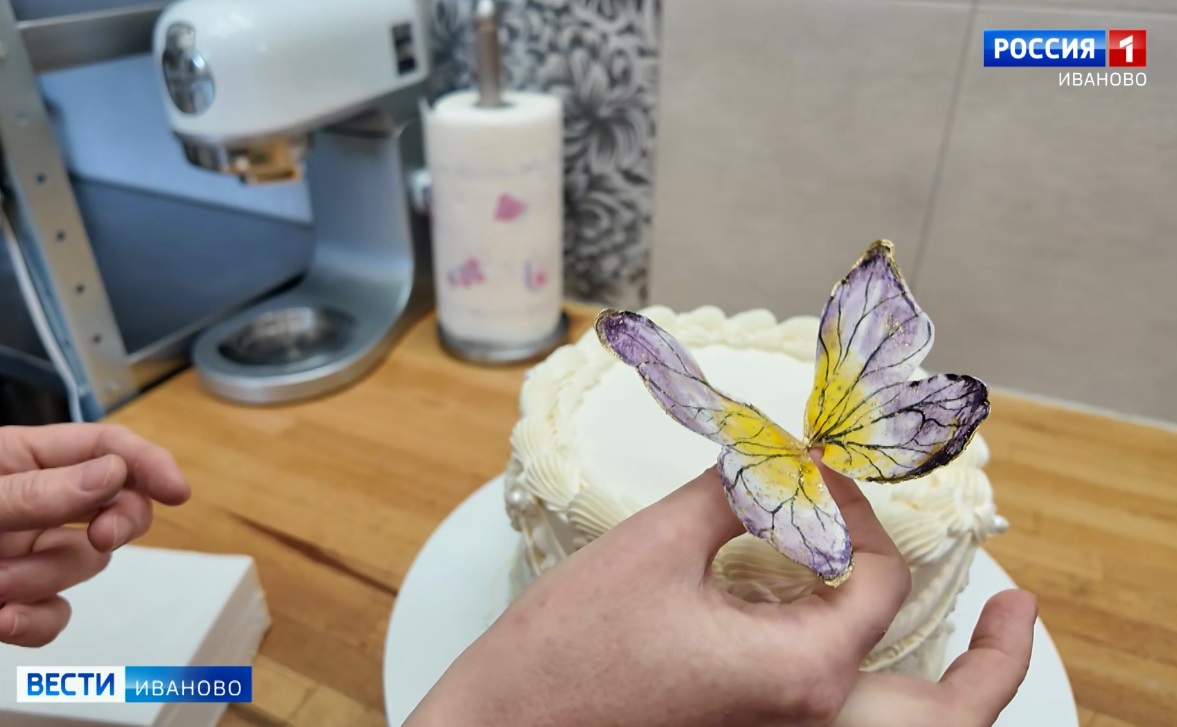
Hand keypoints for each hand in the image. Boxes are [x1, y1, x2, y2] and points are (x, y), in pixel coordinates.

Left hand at [0, 424, 190, 646]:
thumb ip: (39, 491)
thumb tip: (113, 475)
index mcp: (22, 458)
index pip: (105, 447)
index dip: (147, 463)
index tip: (177, 491)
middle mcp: (36, 503)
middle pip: (117, 505)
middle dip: (118, 523)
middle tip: (103, 537)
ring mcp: (28, 553)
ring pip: (85, 564)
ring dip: (44, 579)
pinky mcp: (17, 601)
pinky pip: (55, 615)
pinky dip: (34, 622)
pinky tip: (2, 618)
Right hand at [405, 459, 1034, 726]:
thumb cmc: (562, 654)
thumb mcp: (654, 547)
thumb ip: (734, 491)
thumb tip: (775, 454)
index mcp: (799, 672)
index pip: (877, 580)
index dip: (860, 510)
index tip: (821, 469)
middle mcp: (803, 721)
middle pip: (940, 697)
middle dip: (989, 650)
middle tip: (1018, 607)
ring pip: (886, 707)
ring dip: (922, 657)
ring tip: (941, 610)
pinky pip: (823, 701)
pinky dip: (842, 656)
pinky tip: (814, 617)